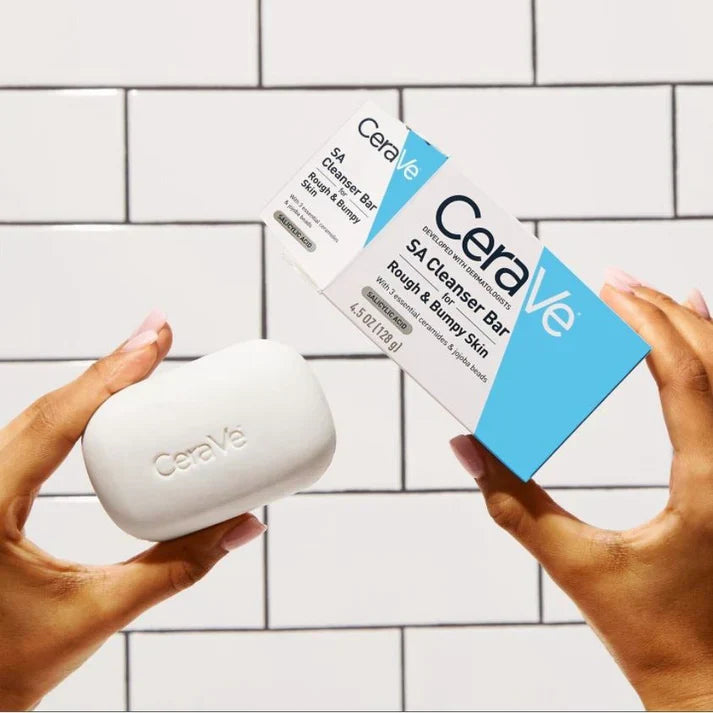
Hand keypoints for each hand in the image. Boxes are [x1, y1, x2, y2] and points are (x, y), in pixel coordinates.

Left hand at [0, 311, 265, 710]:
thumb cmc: (5, 669)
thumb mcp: (98, 614)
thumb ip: (178, 568)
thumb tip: (240, 525)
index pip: (57, 421)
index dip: (111, 375)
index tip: (153, 341)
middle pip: (48, 406)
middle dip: (109, 367)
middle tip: (158, 337)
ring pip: (35, 417)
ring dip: (90, 385)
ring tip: (140, 359)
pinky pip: (32, 438)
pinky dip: (72, 412)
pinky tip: (104, 404)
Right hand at [451, 272, 712, 710]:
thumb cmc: (659, 640)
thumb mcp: (578, 566)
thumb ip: (514, 503)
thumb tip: (469, 449)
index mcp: (709, 485)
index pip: (685, 377)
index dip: (647, 324)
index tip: (611, 293)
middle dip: (667, 313)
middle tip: (617, 285)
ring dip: (698, 330)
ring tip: (655, 297)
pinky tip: (705, 337)